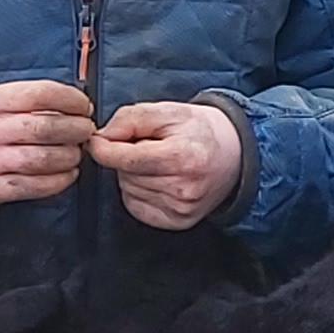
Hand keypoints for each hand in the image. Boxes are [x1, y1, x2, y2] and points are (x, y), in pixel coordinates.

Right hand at [0, 80, 94, 205]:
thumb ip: (31, 99)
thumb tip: (77, 105)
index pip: (40, 94)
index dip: (70, 99)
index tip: (84, 106)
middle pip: (45, 128)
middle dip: (76, 129)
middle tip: (86, 130)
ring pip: (42, 159)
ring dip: (69, 156)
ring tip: (76, 152)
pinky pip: (34, 186)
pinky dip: (59, 181)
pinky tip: (68, 173)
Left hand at [94, 100, 243, 230]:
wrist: (235, 154)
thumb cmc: (200, 130)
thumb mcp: (168, 111)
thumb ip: (130, 119)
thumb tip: (101, 139)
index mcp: (182, 157)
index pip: (125, 159)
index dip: (104, 148)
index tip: (98, 141)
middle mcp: (183, 188)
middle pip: (125, 174)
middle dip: (126, 158)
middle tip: (150, 147)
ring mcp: (180, 208)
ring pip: (128, 190)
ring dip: (134, 175)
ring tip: (159, 162)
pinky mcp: (177, 221)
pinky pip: (136, 206)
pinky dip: (139, 191)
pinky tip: (158, 180)